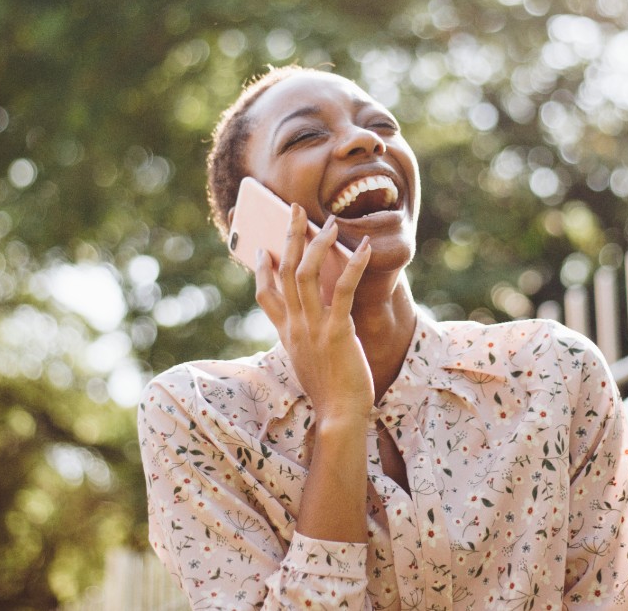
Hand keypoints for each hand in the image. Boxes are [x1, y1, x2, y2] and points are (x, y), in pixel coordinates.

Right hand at [255, 206, 373, 422]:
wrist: (339, 416)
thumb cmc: (330, 391)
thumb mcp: (310, 360)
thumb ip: (308, 336)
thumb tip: (318, 315)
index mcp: (286, 334)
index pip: (266, 296)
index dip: (263, 270)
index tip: (263, 248)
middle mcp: (294, 326)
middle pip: (284, 272)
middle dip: (288, 237)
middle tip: (294, 210)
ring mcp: (313, 328)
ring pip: (306, 274)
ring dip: (318, 244)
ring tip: (330, 222)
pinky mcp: (336, 332)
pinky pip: (341, 290)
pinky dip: (353, 265)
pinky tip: (364, 247)